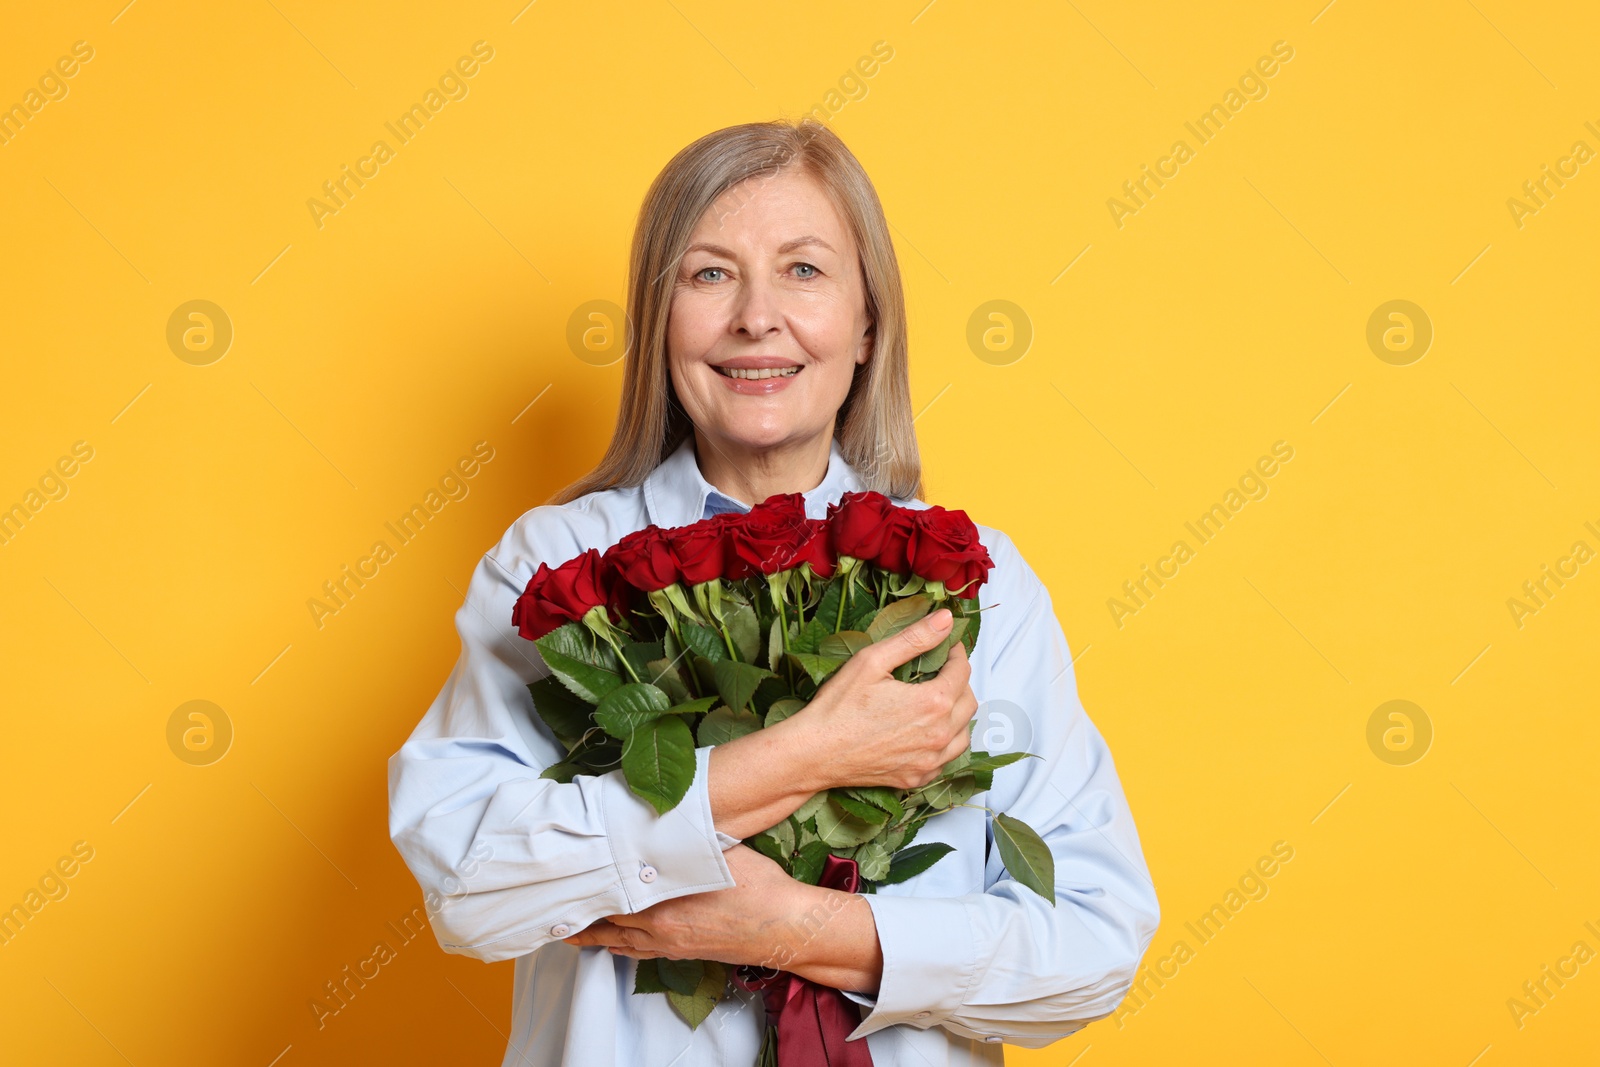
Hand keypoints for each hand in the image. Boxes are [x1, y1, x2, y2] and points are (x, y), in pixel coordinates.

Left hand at [562, 845, 809, 968]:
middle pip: (609, 922)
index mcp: (663, 899)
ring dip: (596, 937)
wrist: (785, 927)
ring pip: (621, 943)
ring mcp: (671, 944)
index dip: (588, 888)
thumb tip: (665, 820)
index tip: (567, 879)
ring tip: (571, 933)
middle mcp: (660, 927)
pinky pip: (641, 954)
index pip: (612, 894)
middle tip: (558, 906)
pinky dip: (621, 948)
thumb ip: (685, 842)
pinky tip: (614, 945)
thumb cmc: (758, 887)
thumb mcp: (719, 849)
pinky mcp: (684, 953)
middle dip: (585, 914)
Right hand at [778, 606, 977, 790]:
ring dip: (957, 714)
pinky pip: (947, 759)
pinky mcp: (917, 777)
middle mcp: (937, 735)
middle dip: (959, 682)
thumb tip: (944, 619)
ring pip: (963, 733)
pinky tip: (927, 732)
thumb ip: (914, 638)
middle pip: (968, 702)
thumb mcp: (873, 660)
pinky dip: (945, 743)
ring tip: (937, 701)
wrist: (814, 753)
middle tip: (940, 671)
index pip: (961, 672)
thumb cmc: (837, 708)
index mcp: (932, 703)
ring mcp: (929, 761)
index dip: (955, 654)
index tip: (946, 646)